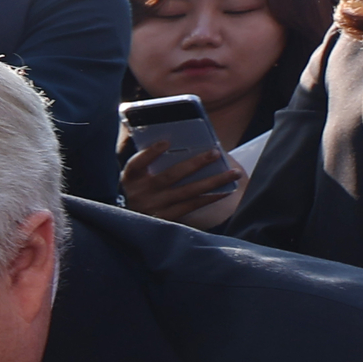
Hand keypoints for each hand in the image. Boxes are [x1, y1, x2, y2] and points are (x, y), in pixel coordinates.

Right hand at [116, 136, 246, 229]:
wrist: (129, 223)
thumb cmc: (138, 189)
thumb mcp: (134, 176)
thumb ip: (145, 158)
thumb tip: (164, 138)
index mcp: (131, 178)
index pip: (137, 163)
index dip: (151, 153)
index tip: (166, 142)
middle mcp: (141, 193)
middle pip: (170, 176)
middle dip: (195, 164)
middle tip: (214, 153)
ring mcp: (155, 207)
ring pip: (187, 191)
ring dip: (212, 181)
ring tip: (233, 173)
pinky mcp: (167, 218)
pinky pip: (192, 205)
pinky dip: (210, 198)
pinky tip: (225, 191)